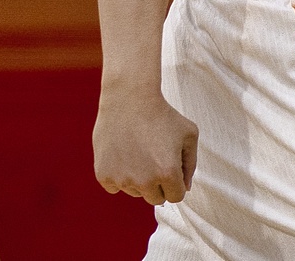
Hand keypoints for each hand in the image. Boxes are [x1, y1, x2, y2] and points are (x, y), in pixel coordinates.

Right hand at [93, 87, 198, 204]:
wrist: (129, 96)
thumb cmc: (162, 113)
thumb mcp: (188, 133)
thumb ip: (191, 164)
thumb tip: (185, 188)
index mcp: (168, 173)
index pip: (176, 196)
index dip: (175, 180)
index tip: (169, 163)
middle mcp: (145, 181)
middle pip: (156, 199)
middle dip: (157, 183)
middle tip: (152, 157)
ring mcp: (122, 179)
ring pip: (135, 192)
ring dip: (137, 178)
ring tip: (136, 150)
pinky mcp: (103, 175)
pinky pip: (114, 187)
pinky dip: (118, 175)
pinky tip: (121, 154)